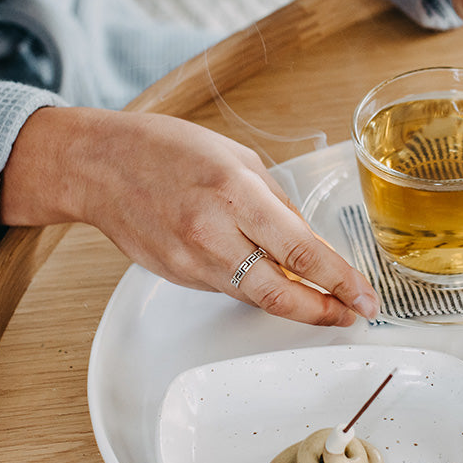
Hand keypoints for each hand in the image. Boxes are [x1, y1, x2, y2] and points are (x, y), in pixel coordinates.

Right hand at [0, 107, 379, 326]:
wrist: (98, 166)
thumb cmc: (167, 149)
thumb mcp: (238, 159)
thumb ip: (279, 203)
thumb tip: (312, 243)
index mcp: (234, 193)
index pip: (300, 250)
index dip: (339, 280)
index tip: (364, 295)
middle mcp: (211, 233)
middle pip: (280, 292)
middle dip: (324, 310)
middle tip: (353, 313)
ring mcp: (190, 260)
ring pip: (255, 297)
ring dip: (294, 303)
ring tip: (324, 300)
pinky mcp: (177, 276)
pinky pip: (228, 288)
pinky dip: (256, 287)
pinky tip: (271, 277)